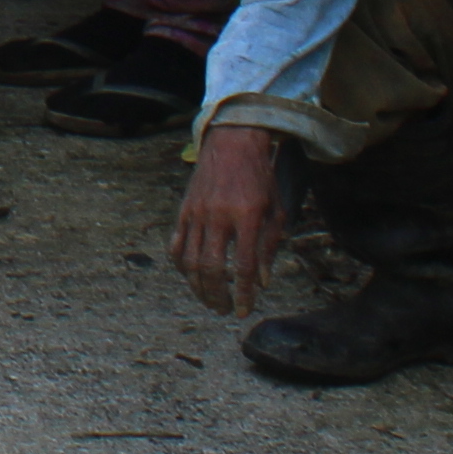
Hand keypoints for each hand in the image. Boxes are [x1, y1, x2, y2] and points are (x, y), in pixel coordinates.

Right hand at [174, 123, 290, 315]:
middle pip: (213, 268)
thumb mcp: (275, 210)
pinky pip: (176, 243)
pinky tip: (189, 276)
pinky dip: (181, 264)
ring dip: (198, 286)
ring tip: (207, 300)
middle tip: (224, 310)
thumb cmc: (260, 177)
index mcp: (247, 217)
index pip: (244, 266)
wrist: (233, 142)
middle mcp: (219, 216)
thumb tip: (263, 280)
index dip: (245, 293)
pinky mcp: (184, 209)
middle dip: (218, 296)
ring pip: (191, 260)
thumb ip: (269, 246)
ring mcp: (198, 212)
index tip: (245, 310)